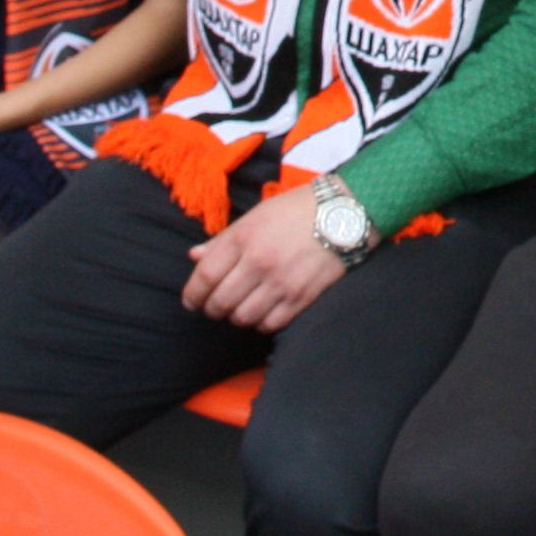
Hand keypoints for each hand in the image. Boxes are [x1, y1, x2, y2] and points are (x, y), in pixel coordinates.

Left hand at [182, 183, 346, 333]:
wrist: (344, 213)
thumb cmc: (296, 210)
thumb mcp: (255, 216)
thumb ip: (223, 240)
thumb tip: (194, 257)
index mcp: (244, 238)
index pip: (205, 276)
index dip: (192, 295)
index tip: (191, 301)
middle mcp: (259, 262)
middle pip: (220, 302)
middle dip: (212, 309)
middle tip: (215, 307)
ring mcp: (282, 282)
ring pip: (243, 317)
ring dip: (237, 317)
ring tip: (241, 308)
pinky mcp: (302, 297)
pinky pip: (270, 324)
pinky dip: (261, 323)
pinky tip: (263, 312)